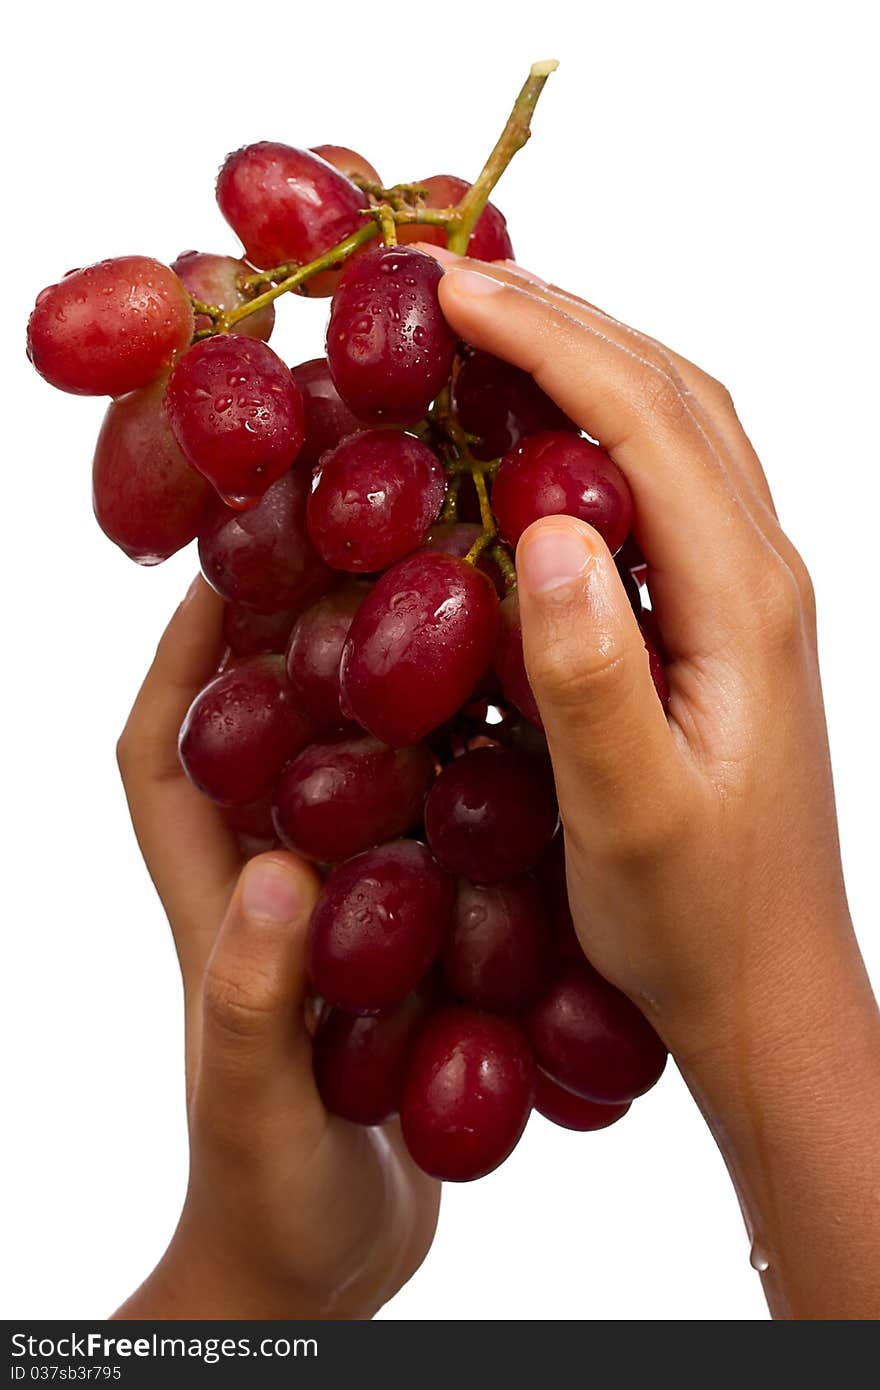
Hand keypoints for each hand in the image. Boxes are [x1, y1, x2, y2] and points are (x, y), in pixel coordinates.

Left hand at [113, 579, 438, 1318]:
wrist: (319, 1272)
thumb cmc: (262, 1195)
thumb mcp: (248, 1102)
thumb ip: (249, 998)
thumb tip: (278, 876)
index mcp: (212, 906)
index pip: (162, 757)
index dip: (176, 662)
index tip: (217, 574)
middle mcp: (271, 892)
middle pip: (267, 742)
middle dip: (292, 653)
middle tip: (361, 570)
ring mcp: (335, 923)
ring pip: (356, 787)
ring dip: (386, 716)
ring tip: (452, 639)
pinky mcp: (397, 957)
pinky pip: (425, 854)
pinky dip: (456, 804)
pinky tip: (524, 765)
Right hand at [417, 246, 879, 1320]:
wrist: (767, 984)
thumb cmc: (696, 917)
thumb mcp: (631, 813)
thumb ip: (592, 673)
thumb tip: (545, 530)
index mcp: (743, 604)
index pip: (646, 424)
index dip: (548, 341)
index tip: (448, 290)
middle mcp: (760, 575)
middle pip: (674, 397)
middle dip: (565, 321)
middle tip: (450, 282)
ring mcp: (746, 595)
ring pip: (678, 429)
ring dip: (589, 360)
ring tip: (489, 328)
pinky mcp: (720, 622)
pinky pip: (666, 486)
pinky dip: (599, 428)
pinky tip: (534, 440)